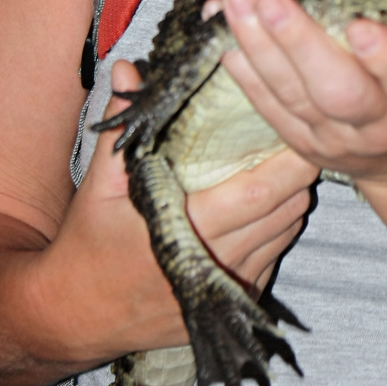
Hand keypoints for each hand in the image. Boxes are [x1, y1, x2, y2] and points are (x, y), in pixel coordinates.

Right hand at [25, 61, 316, 363]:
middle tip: (309, 140)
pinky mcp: (230, 301)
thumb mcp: (100, 185)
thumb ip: (121, 127)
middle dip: (299, 177)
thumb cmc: (89, 244)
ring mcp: (224, 288)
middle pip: (281, 215)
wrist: (77, 314)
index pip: (253, 196)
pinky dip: (280, 230)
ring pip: (283, 237)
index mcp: (179, 229)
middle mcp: (209, 264)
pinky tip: (276, 204)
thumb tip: (128, 70)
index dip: (286, 167)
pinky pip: (272, 259)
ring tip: (296, 165)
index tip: (300, 133)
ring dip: (294, 202)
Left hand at [211, 0, 386, 187]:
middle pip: (340, 92)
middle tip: (270, 0)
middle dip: (301, 44)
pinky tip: (223, 38)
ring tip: (233, 1)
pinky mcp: (303, 144)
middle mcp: (382, 122)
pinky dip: (245, 73)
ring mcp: (338, 137)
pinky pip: (270, 110)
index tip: (360, 25)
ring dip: (260, 48)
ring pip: (295, 97)